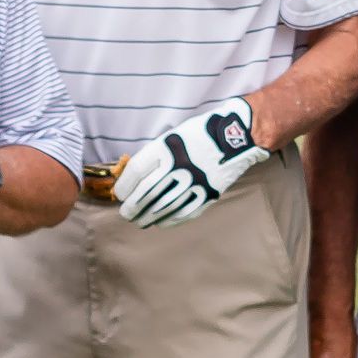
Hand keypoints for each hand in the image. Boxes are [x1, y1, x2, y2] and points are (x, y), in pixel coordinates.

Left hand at [115, 97, 266, 228]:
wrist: (237, 136)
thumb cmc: (198, 134)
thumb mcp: (172, 136)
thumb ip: (154, 156)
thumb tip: (132, 180)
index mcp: (168, 146)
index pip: (138, 171)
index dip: (125, 186)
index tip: (120, 195)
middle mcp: (181, 164)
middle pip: (149, 192)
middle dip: (133, 207)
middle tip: (126, 214)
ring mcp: (196, 181)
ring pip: (165, 206)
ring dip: (148, 217)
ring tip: (140, 221)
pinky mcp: (209, 193)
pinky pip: (185, 212)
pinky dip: (170, 220)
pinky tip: (160, 222)